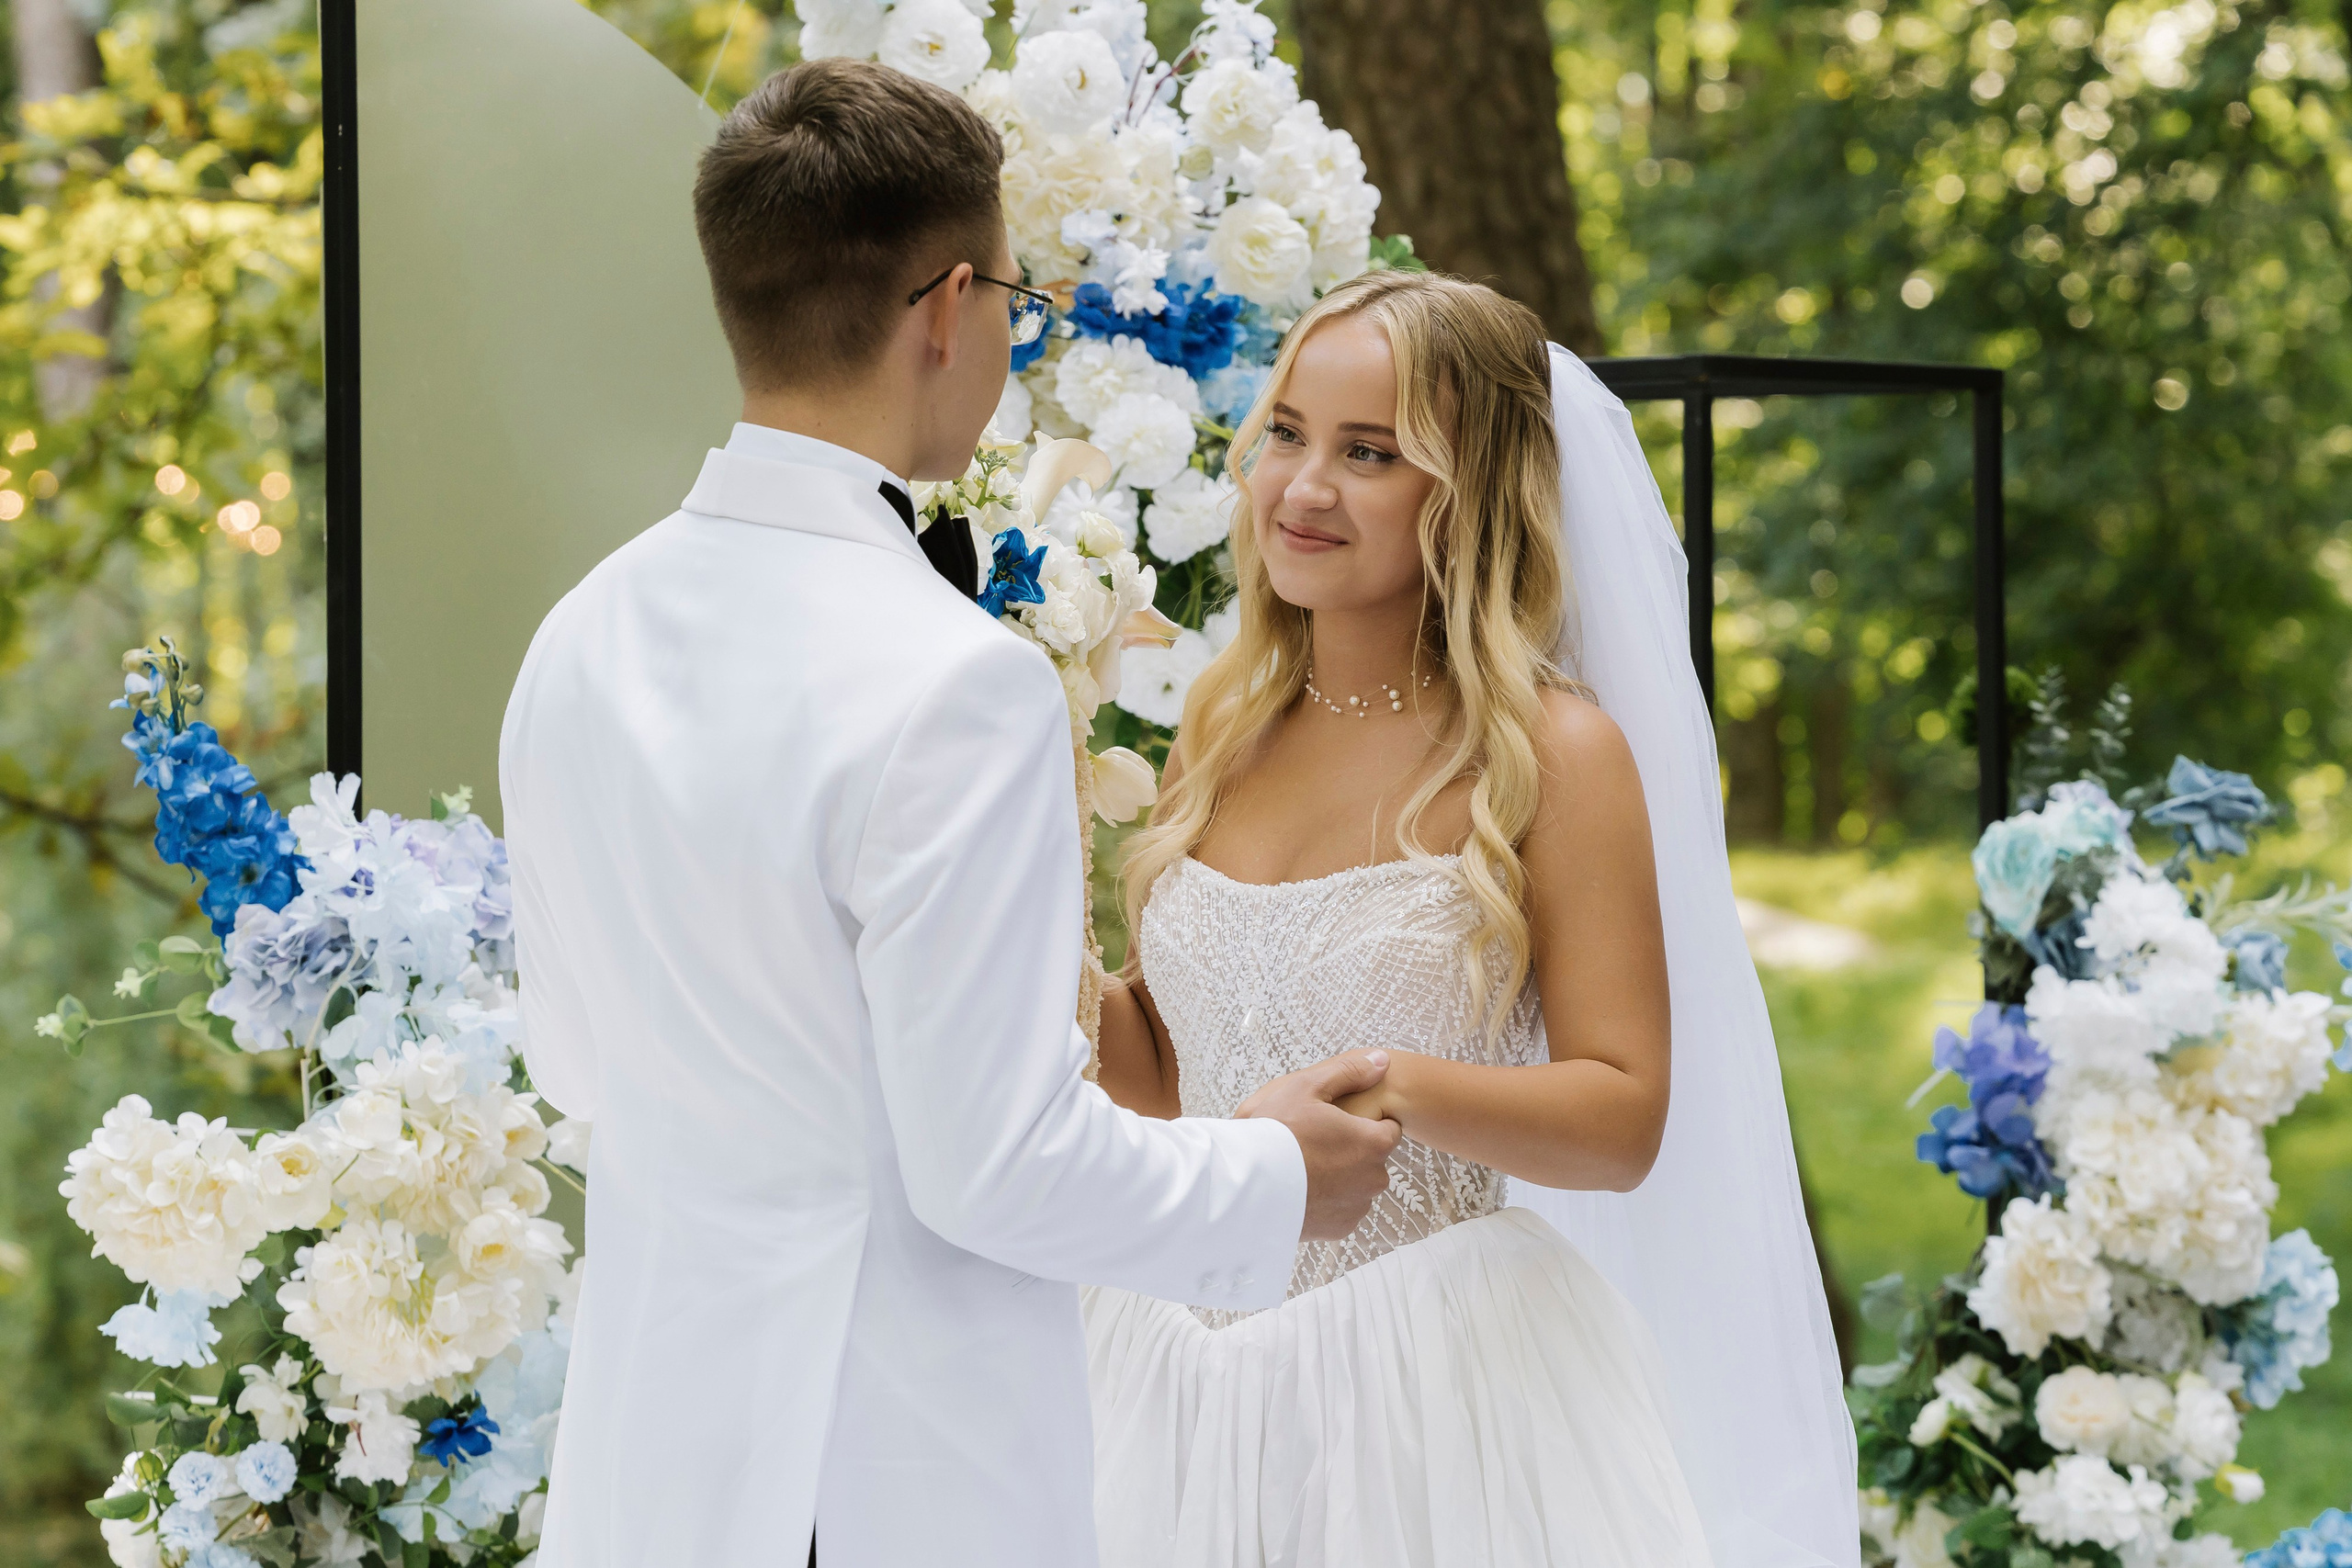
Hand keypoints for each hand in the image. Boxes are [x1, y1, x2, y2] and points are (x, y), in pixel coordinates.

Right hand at [1236, 1050, 1402, 1240]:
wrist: (1247, 1186)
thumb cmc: (1277, 1131)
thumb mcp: (1308, 1087)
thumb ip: (1350, 1072)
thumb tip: (1382, 1060)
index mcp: (1372, 1142)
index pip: (1389, 1129)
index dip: (1366, 1122)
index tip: (1338, 1122)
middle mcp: (1373, 1178)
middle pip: (1372, 1158)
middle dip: (1352, 1150)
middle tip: (1315, 1143)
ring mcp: (1357, 1206)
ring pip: (1357, 1185)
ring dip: (1341, 1177)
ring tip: (1305, 1167)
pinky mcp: (1339, 1228)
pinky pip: (1342, 1210)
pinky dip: (1329, 1201)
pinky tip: (1303, 1188)